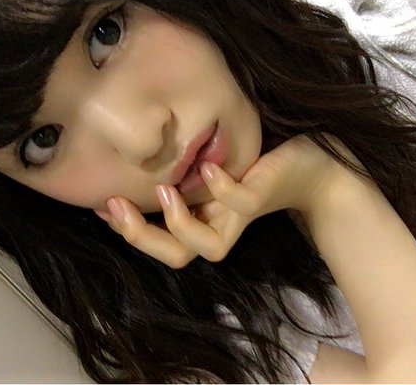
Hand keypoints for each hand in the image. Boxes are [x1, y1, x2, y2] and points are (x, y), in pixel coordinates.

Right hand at [97, 134, 341, 267]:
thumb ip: (182, 171)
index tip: (102, 205)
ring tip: (163, 189)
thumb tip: (141, 160)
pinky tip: (208, 166)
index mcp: (204, 221)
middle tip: (115, 205)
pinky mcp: (261, 198)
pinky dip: (219, 188)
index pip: (161, 243)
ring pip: (206, 246)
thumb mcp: (211, 166)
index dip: (129, 231)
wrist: (313, 165)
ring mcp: (240, 216)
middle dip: (140, 236)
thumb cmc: (260, 164)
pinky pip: (238, 202)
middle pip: (177, 256)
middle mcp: (219, 226)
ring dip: (178, 222)